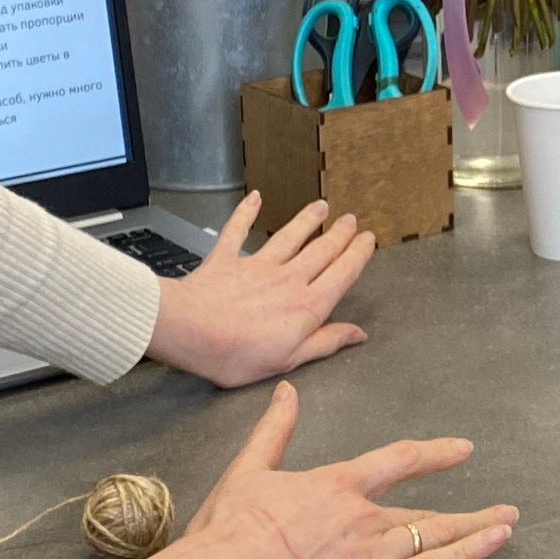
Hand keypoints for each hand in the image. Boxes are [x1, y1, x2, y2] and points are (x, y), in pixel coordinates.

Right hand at [124, 381, 515, 558]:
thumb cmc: (231, 529)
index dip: (434, 455)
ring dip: (475, 528)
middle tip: (502, 508)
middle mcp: (365, 515)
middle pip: (423, 510)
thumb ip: (275, 430)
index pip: (398, 461)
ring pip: (435, 535)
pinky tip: (495, 542)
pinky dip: (468, 553)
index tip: (462, 450)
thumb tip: (287, 391)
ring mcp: (374, 553)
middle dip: (464, 509)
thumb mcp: (249, 469)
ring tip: (507, 523)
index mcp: (338, 485)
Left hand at [146, 192, 373, 387]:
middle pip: (321, 251)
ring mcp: (258, 266)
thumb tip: (357, 334)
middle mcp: (288, 279)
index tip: (368, 240)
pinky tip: (255, 198)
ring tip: (321, 207)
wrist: (190, 331)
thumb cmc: (235, 353)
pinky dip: (246, 212)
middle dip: (339, 234)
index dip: (358, 255)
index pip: (342, 274)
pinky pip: (238, 230)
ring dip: (307, 220)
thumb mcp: (289, 360)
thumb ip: (325, 342)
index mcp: (306, 306)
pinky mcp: (227, 259)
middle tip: (351, 220)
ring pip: (289, 237)